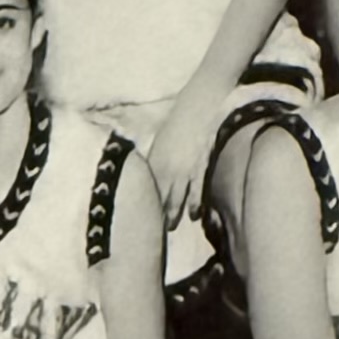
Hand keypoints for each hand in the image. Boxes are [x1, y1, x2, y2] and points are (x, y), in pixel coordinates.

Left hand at [148, 96, 221, 228]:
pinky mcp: (199, 166)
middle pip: (158, 195)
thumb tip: (153, 174)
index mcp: (154, 158)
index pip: (147, 186)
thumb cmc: (180, 120)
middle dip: (156, 213)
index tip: (140, 217)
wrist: (199, 105)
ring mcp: (182, 167)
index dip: (143, 202)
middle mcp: (165, 165)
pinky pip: (195, 189)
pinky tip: (192, 215)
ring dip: (172, 213)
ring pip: (174, 196)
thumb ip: (157, 158)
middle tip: (152, 232)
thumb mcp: (162, 139)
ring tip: (170, 228)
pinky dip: (192, 203)